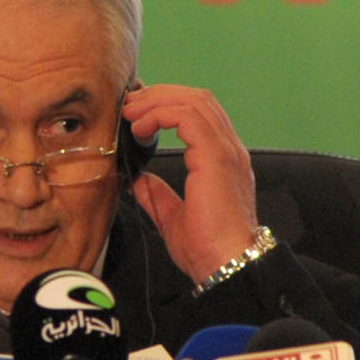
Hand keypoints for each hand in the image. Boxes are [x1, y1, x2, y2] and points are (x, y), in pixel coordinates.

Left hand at [123, 85, 258, 284]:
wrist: (225, 264)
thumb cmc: (206, 248)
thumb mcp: (172, 217)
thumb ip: (157, 194)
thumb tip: (140, 179)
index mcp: (222, 161)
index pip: (200, 114)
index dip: (167, 106)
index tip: (137, 114)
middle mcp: (229, 150)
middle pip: (198, 99)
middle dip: (160, 95)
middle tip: (130, 105)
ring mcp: (226, 150)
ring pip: (194, 101)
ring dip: (157, 101)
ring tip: (131, 113)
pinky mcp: (216, 156)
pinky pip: (188, 116)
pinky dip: (161, 114)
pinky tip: (142, 127)